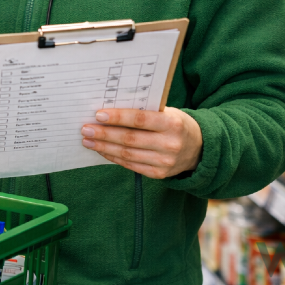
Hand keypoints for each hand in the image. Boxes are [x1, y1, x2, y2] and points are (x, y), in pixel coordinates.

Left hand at [81, 107, 202, 178]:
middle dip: (104, 134)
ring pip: (127, 154)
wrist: (199, 148)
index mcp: (172, 124)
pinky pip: (131, 165)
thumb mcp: (167, 112)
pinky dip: (113, 157)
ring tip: (88, 140)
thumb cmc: (176, 124)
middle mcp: (169, 144)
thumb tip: (111, 110)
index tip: (98, 115)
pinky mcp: (159, 174)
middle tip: (85, 129)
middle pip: (130, 139)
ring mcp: (164, 162)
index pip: (140, 119)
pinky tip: (102, 150)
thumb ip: (144, 111)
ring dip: (104, 147)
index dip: (118, 117)